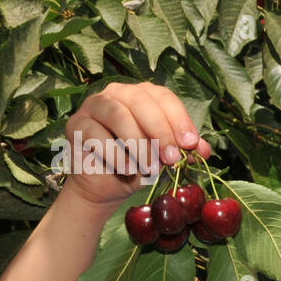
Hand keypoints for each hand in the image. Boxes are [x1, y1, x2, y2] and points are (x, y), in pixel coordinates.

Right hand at [59, 82, 210, 209]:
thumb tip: (203, 149)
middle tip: (172, 159)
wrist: (107, 186)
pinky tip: (127, 170)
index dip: (179, 119)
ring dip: (139, 145)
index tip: (191, 144)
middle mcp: (116, 94)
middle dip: (161, 131)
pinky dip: (116, 156)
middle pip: (140, 101)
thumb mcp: (166, 158)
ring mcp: (93, 106)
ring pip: (118, 115)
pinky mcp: (76, 125)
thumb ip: (184, 150)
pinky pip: (96, 135)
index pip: (163, 97)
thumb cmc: (139, 165)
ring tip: (150, 168)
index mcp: (142, 95)